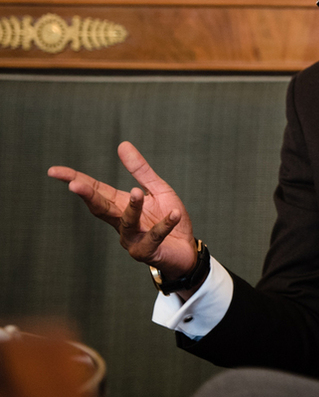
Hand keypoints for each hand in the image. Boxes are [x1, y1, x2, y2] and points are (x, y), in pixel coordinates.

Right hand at [48, 141, 197, 281]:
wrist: (185, 249)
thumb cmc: (168, 217)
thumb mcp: (156, 189)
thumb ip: (140, 170)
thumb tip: (122, 144)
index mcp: (119, 205)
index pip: (95, 190)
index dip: (75, 179)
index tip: (54, 171)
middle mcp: (120, 223)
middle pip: (101, 208)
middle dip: (88, 196)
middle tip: (74, 184)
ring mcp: (132, 239)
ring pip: (127, 222)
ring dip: (132, 207)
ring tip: (136, 192)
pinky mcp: (148, 251)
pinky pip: (155, 236)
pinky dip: (165, 224)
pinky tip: (174, 214)